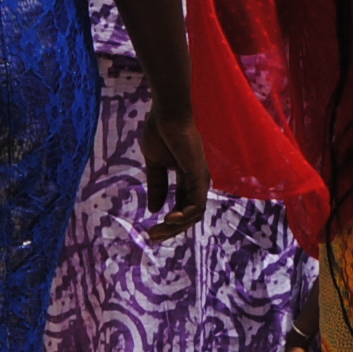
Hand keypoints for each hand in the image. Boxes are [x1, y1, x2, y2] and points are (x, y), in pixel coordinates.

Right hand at [141, 107, 210, 238]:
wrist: (166, 114)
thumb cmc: (161, 131)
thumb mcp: (155, 164)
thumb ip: (156, 186)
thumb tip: (154, 209)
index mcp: (188, 177)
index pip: (183, 206)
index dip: (169, 222)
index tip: (151, 232)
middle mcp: (198, 180)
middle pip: (190, 214)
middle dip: (171, 230)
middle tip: (152, 237)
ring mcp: (201, 179)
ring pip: (195, 214)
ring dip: (176, 226)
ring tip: (157, 231)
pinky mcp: (199, 175)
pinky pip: (197, 204)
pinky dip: (185, 216)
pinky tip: (169, 219)